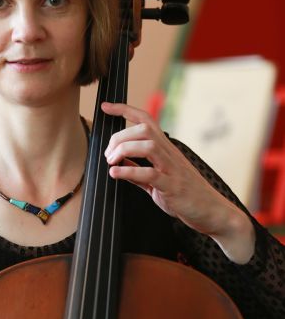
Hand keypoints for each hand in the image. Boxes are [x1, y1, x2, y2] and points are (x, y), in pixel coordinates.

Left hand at [101, 102, 254, 263]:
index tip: (106, 106)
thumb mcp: (158, 180)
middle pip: (143, 129)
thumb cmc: (186, 195)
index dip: (125, 110)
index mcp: (165, 149)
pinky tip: (115, 173)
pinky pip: (150, 173)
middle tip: (108, 154)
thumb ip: (138, 171)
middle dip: (119, 137)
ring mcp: (172, 169)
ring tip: (111, 162)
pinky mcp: (172, 186)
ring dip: (124, 150)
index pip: (146, 120)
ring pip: (147, 145)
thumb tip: (118, 164)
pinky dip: (129, 171)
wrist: (212, 212)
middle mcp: (169, 154)